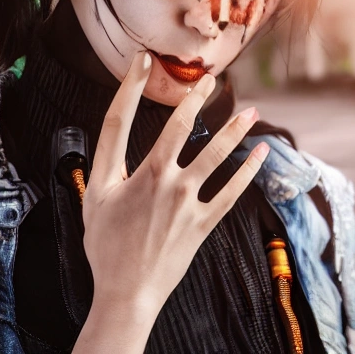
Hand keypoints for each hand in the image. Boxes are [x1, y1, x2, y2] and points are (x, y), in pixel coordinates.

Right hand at [75, 51, 268, 351]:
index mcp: (133, 173)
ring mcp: (187, 201)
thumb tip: (111, 129)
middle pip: (180, 127)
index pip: (126, 118)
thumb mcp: (95, 199)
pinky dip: (247, 173)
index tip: (142, 61)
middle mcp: (163, 181)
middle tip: (210, 79)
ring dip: (234, 131)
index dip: (132, 84)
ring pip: (216, 156)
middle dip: (195, 98)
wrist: (127, 292)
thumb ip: (105, 162)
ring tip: (249, 112)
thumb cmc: (106, 245)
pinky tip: (260, 156)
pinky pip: (231, 192)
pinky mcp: (203, 222)